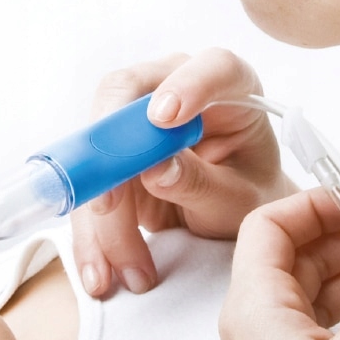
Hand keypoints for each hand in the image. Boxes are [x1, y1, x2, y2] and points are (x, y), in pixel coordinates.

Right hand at [72, 49, 296, 298]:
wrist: (235, 216)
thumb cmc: (250, 196)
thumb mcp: (240, 201)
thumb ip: (203, 183)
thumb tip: (154, 169)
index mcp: (230, 85)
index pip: (210, 67)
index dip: (184, 84)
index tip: (164, 116)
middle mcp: (176, 87)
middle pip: (124, 99)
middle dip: (108, 156)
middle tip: (108, 206)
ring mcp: (137, 118)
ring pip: (96, 150)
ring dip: (97, 215)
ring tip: (113, 272)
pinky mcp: (112, 153)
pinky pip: (89, 186)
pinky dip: (91, 232)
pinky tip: (100, 270)